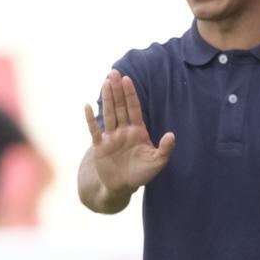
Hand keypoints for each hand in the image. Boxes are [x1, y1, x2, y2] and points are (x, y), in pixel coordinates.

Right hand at [83, 70, 174, 196]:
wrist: (122, 187)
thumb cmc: (141, 174)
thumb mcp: (157, 162)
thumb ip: (165, 149)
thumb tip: (171, 135)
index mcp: (138, 131)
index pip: (134, 108)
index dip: (130, 94)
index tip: (128, 79)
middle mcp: (124, 131)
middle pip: (120, 106)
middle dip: (117, 90)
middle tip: (114, 72)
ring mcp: (111, 137)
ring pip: (109, 114)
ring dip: (107, 98)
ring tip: (105, 82)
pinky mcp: (100, 146)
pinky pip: (94, 130)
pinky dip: (90, 119)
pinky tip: (87, 106)